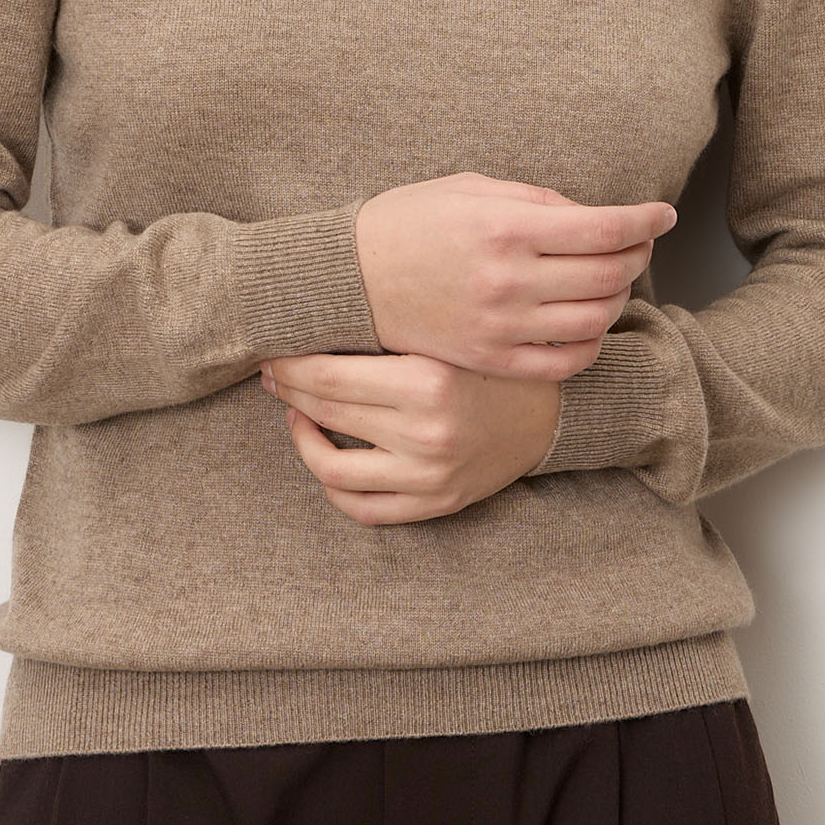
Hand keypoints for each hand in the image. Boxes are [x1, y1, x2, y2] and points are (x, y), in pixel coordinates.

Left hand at [259, 350, 560, 524]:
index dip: (289, 363)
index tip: (274, 351)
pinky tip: (327, 454)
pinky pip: (364, 509)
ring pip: (333, 470)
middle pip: (325, 412)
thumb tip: (310, 314)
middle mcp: (426, 433)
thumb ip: (388, 328)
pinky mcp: (436, 504)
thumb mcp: (444, 332)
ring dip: (303, 440)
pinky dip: (334, 485)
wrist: (550, 410)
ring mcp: (430, 476)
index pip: (328, 374)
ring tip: (298, 413)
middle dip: (288, 390)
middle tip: (274, 373)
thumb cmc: (488, 359)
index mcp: (427, 380)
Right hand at [352, 171, 675, 379]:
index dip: (645, 220)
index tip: (662, 213)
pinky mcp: (492, 359)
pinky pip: (566, 361)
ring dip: (618, 296)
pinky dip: (592, 343)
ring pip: (595, 318)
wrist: (350, 279)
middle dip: (637, 253)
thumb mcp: (471, 188)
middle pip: (608, 273)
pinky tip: (589, 323)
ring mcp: (502, 326)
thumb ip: (537, 200)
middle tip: (638, 241)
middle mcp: (509, 280)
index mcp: (505, 228)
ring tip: (613, 278)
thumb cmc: (409, 222)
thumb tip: (592, 216)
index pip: (604, 228)